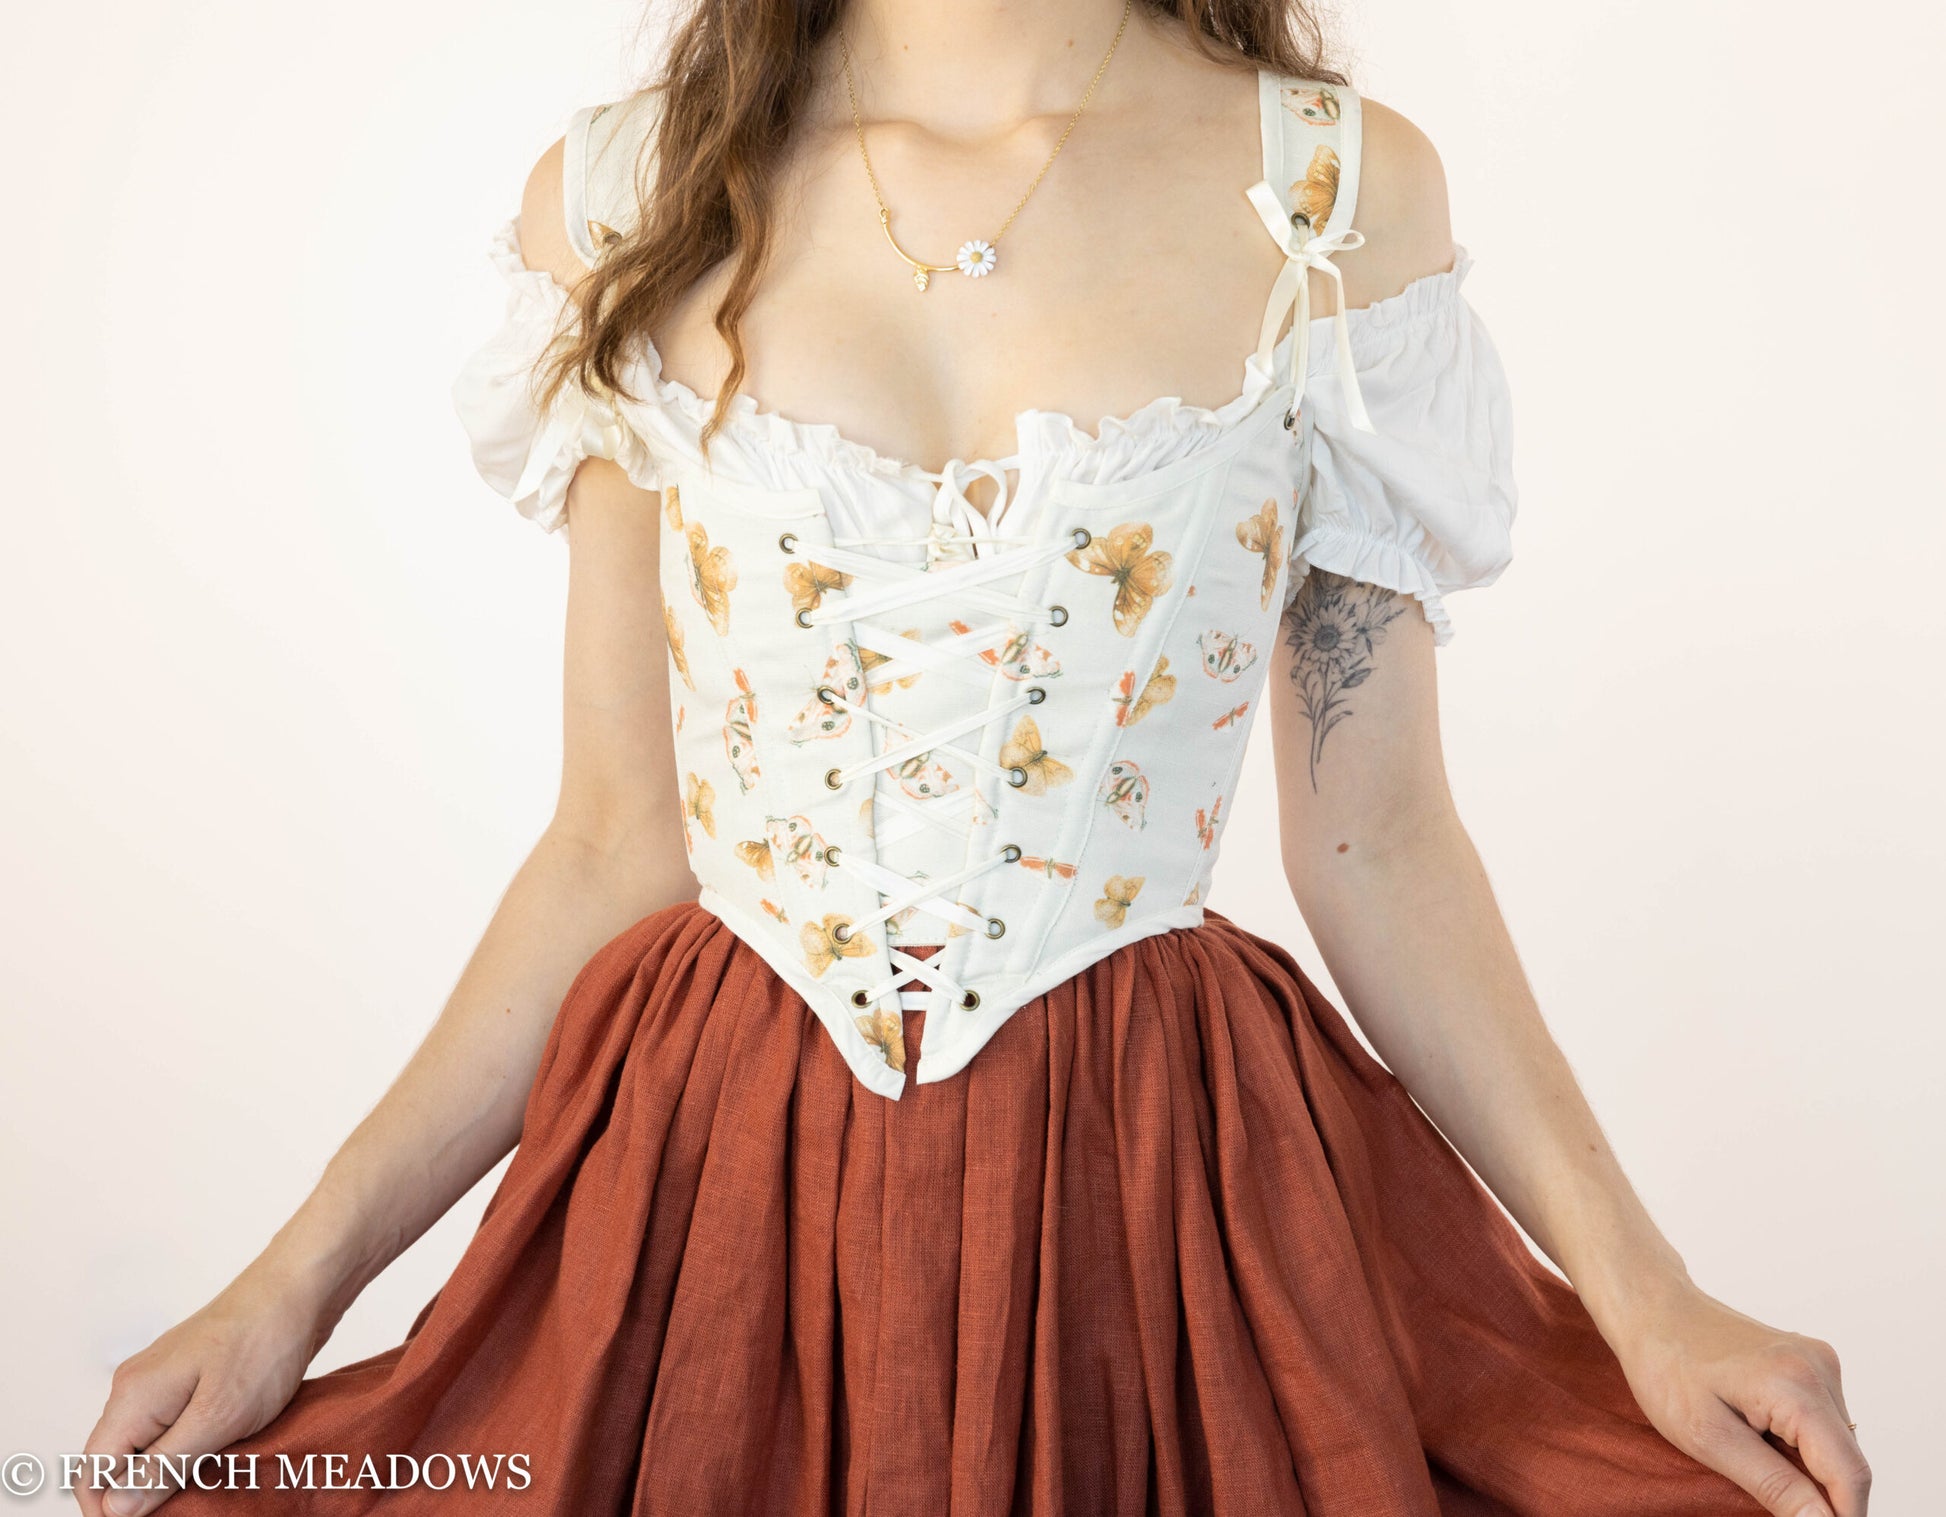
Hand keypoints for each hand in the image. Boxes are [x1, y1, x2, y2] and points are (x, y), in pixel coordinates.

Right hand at [77, 1258, 339, 1516]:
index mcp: (130, 1399)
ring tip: (213, 1479)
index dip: (112, 1510)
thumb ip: (163, 1467)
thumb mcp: (217, 1418)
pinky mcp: (189, 1380)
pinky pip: (173, 1428)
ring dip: (171, 1473)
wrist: (299, 1288)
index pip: (91, 1475)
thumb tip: (114, 1510)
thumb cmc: (263, 1345)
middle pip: (115, 1464)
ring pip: (146, 1448)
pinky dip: (190, 1449)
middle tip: (194, 1501)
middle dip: (143, 1494)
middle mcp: (135, 1389)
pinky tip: (221, 1456)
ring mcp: (161, 1382)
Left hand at [1611, 1280, 1868, 1516]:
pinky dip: (1800, 1441)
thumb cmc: (1665, 1367)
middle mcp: (1819, 1366)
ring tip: (1749, 1449)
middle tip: (1761, 1491)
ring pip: (1836, 1444)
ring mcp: (1818, 1360)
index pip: (1850, 1474)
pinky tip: (1756, 1429)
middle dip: (1819, 1493)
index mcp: (1796, 1385)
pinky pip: (1822, 1421)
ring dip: (1807, 1466)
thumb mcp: (1711, 1439)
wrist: (1651, 1310)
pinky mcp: (1811, 1362)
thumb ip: (1775, 1486)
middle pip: (1846, 1461)